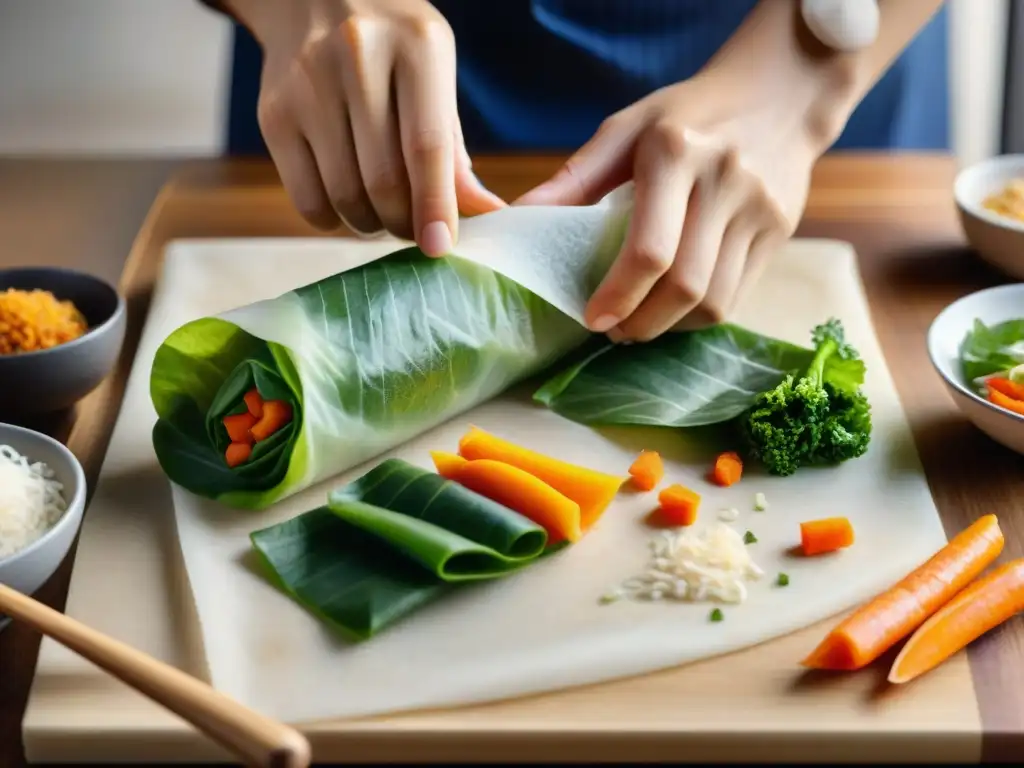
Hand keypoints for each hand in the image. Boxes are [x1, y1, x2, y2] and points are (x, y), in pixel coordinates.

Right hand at [229, 0, 504, 253]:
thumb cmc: (390, 44)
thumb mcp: (433, 72)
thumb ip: (453, 146)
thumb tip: (484, 215)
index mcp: (416, 46)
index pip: (427, 146)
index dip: (436, 206)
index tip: (442, 248)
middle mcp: (357, 59)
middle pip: (384, 181)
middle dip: (405, 224)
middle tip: (416, 230)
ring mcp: (308, 87)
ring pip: (346, 197)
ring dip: (371, 225)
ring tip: (385, 214)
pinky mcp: (273, 116)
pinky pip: (308, 200)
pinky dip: (334, 220)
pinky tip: (348, 203)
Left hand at [516, 74, 818, 341]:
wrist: (780, 93)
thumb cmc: (687, 115)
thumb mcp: (627, 128)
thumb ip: (575, 177)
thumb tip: (517, 218)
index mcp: (675, 152)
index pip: (649, 250)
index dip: (618, 296)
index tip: (592, 318)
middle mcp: (724, 181)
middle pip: (685, 285)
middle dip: (642, 323)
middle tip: (613, 330)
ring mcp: (759, 209)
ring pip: (715, 301)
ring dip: (671, 327)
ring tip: (641, 324)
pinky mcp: (780, 231)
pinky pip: (737, 296)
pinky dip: (699, 316)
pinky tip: (674, 311)